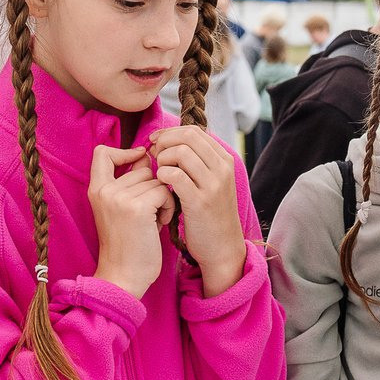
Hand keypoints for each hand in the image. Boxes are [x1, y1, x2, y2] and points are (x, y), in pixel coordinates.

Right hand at [88, 145, 174, 297]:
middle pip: (142, 167)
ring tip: (154, 220)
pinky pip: (164, 191)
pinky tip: (160, 224)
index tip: (140, 163)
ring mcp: (119, 198)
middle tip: (150, 212)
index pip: (102, 152)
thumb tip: (148, 155)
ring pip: (157, 179)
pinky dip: (168, 207)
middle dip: (154, 186)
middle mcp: (104, 190)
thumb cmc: (128, 244)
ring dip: (163, 198)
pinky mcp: (137, 208)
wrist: (123, 277)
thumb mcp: (121, 209)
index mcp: (96, 189)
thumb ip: (130, 183)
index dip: (125, 151)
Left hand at [147, 125, 245, 295]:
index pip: (194, 131)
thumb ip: (198, 162)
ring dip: (162, 160)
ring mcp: (214, 184)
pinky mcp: (200, 201)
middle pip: (187, 136)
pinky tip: (160, 186)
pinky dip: (162, 176)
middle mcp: (223, 168)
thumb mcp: (211, 183)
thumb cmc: (210, 214)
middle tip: (154, 157)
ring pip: (180, 152)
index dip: (170, 133)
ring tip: (159, 174)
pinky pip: (174, 175)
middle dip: (164, 142)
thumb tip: (171, 140)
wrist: (222, 248)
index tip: (156, 143)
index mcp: (225, 160)